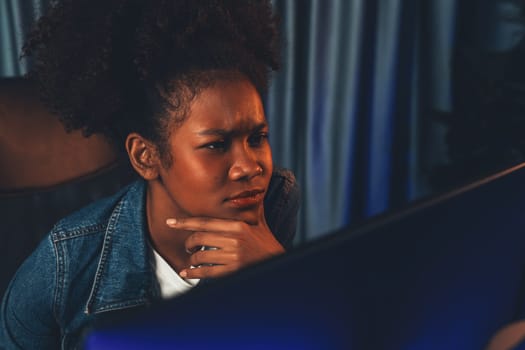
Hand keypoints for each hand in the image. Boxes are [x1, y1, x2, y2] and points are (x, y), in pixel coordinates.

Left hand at [165, 216, 284, 278]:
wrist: (279, 263)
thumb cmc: (267, 243)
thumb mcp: (259, 223)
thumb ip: (251, 209)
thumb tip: (253, 189)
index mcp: (237, 226)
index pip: (205, 222)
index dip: (185, 222)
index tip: (170, 222)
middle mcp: (234, 240)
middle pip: (199, 239)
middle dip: (189, 243)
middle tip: (188, 247)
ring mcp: (233, 257)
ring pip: (201, 256)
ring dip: (192, 260)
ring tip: (192, 261)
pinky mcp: (232, 272)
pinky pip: (206, 272)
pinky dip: (193, 274)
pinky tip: (187, 274)